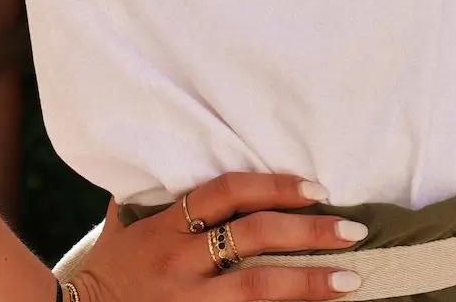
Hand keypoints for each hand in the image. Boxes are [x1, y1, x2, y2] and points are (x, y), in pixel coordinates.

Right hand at [69, 173, 367, 299]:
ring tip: (350, 279)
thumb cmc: (101, 281)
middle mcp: (178, 263)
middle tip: (354, 230)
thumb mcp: (118, 235)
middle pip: (253, 237)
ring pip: (257, 287)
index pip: (227, 192)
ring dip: (308, 281)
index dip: (275, 185)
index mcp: (165, 229)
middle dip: (308, 232)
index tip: (317, 188)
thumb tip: (145, 168)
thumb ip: (141, 202)